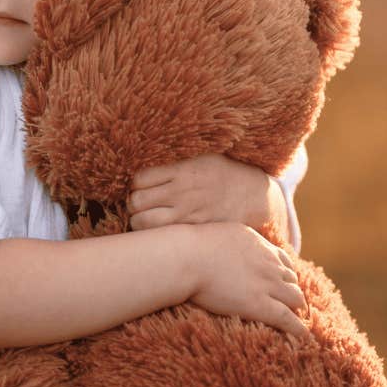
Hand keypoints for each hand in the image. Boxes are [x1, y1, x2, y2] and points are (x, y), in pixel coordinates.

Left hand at [128, 154, 280, 232]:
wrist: (253, 196)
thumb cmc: (223, 172)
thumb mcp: (201, 155)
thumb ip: (175, 159)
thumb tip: (146, 151)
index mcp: (183, 170)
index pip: (140, 178)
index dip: (136, 183)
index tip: (141, 185)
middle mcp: (182, 193)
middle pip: (136, 201)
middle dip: (133, 203)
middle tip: (139, 203)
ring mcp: (187, 214)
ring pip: (143, 223)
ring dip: (138, 221)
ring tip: (145, 217)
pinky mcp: (193, 230)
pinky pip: (161, 235)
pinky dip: (154, 233)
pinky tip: (158, 228)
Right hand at [182, 222, 309, 338]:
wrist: (187, 258)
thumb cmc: (191, 247)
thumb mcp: (218, 233)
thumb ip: (232, 239)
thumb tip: (226, 241)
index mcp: (259, 244)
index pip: (283, 261)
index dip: (285, 275)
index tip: (282, 284)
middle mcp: (268, 263)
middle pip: (292, 280)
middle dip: (293, 292)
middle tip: (291, 305)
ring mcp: (266, 284)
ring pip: (295, 298)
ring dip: (297, 308)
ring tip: (297, 319)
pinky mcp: (260, 305)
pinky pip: (287, 318)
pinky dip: (299, 328)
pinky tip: (304, 336)